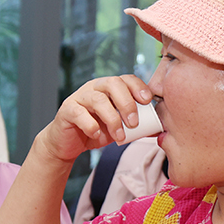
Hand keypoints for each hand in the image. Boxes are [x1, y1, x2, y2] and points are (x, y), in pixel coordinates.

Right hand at [37, 75, 152, 163]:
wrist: (67, 144)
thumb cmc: (95, 132)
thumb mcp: (118, 127)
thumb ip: (134, 124)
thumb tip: (156, 128)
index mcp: (108, 88)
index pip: (125, 79)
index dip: (138, 87)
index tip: (147, 101)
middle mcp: (94, 88)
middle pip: (112, 83)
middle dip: (127, 102)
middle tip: (134, 123)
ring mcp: (79, 98)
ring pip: (97, 99)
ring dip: (112, 118)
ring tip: (119, 136)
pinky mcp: (67, 110)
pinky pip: (80, 113)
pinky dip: (91, 125)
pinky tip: (97, 134)